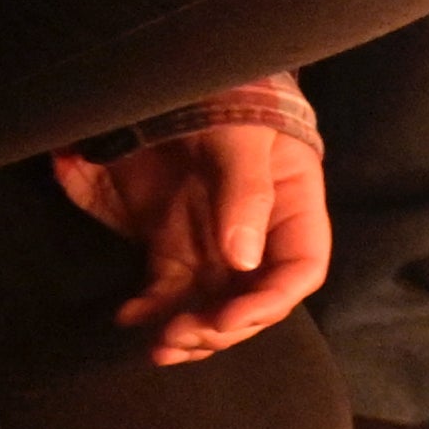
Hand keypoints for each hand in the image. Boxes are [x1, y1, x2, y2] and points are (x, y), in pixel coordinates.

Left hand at [49, 110, 332, 363]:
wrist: (165, 84)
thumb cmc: (221, 102)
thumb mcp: (239, 136)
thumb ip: (245, 191)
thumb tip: (244, 260)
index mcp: (290, 207)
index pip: (299, 270)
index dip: (269, 302)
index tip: (228, 319)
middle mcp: (256, 235)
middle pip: (254, 300)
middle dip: (222, 327)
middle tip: (182, 334)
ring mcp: (212, 243)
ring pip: (211, 306)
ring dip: (188, 332)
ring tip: (158, 344)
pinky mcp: (170, 245)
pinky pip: (166, 292)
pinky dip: (149, 311)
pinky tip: (129, 316)